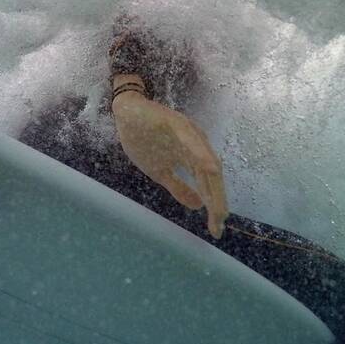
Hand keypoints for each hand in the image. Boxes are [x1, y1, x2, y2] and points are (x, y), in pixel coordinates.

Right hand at [112, 76, 228, 237]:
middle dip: (216, 202)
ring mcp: (189, 134)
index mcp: (194, 158)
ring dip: (213, 186)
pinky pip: (191, 140)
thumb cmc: (144, 140)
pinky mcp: (176, 123)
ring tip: (218, 208)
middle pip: (212, 177)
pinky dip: (201, 154)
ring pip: (206, 162)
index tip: (215, 229)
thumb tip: (198, 206)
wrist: (126, 113)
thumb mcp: (160, 172)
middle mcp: (197, 146)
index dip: (214, 206)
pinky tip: (209, 168)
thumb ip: (179, 187)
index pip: (208, 185)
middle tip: (218, 225)